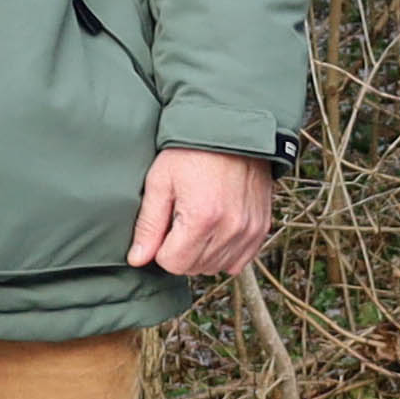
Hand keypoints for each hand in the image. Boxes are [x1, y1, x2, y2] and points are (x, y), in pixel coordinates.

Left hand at [128, 148, 279, 278]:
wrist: (232, 130)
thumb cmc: (191, 151)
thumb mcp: (160, 181)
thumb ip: (148, 224)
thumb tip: (138, 259)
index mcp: (202, 218)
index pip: (173, 263)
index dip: (161, 248)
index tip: (164, 225)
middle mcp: (230, 228)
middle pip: (194, 268)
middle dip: (179, 251)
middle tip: (179, 220)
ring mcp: (249, 230)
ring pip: (216, 267)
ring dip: (201, 253)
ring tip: (197, 222)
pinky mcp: (261, 228)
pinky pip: (239, 261)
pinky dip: (224, 252)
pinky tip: (215, 230)